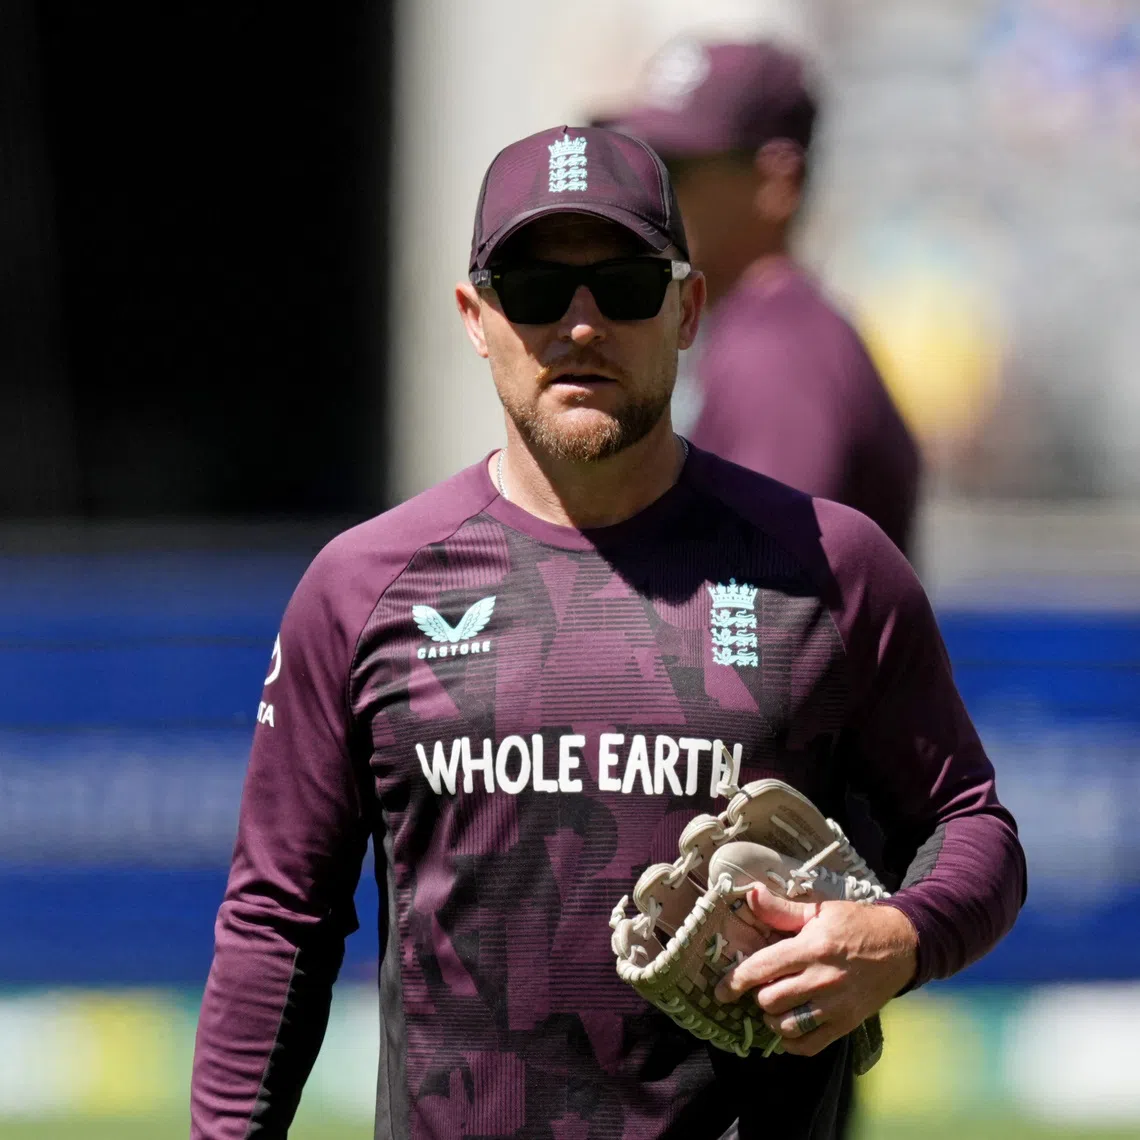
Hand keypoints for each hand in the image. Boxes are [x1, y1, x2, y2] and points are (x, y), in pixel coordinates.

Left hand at [713, 886, 917, 1056]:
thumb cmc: (855, 924)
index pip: (763, 968)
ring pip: (786, 1025)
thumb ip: (782, 910)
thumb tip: (751, 894)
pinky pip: (809, 1045)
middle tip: (763, 985)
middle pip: (771, 1000)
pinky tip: (788, 1027)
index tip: (720, 991)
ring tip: (775, 1004)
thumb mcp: (819, 911)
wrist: (901, 946)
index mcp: (812, 948)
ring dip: (773, 1017)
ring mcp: (836, 1005)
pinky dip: (792, 1042)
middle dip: (758, 994)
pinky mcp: (847, 1024)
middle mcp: (822, 979)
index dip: (736, 980)